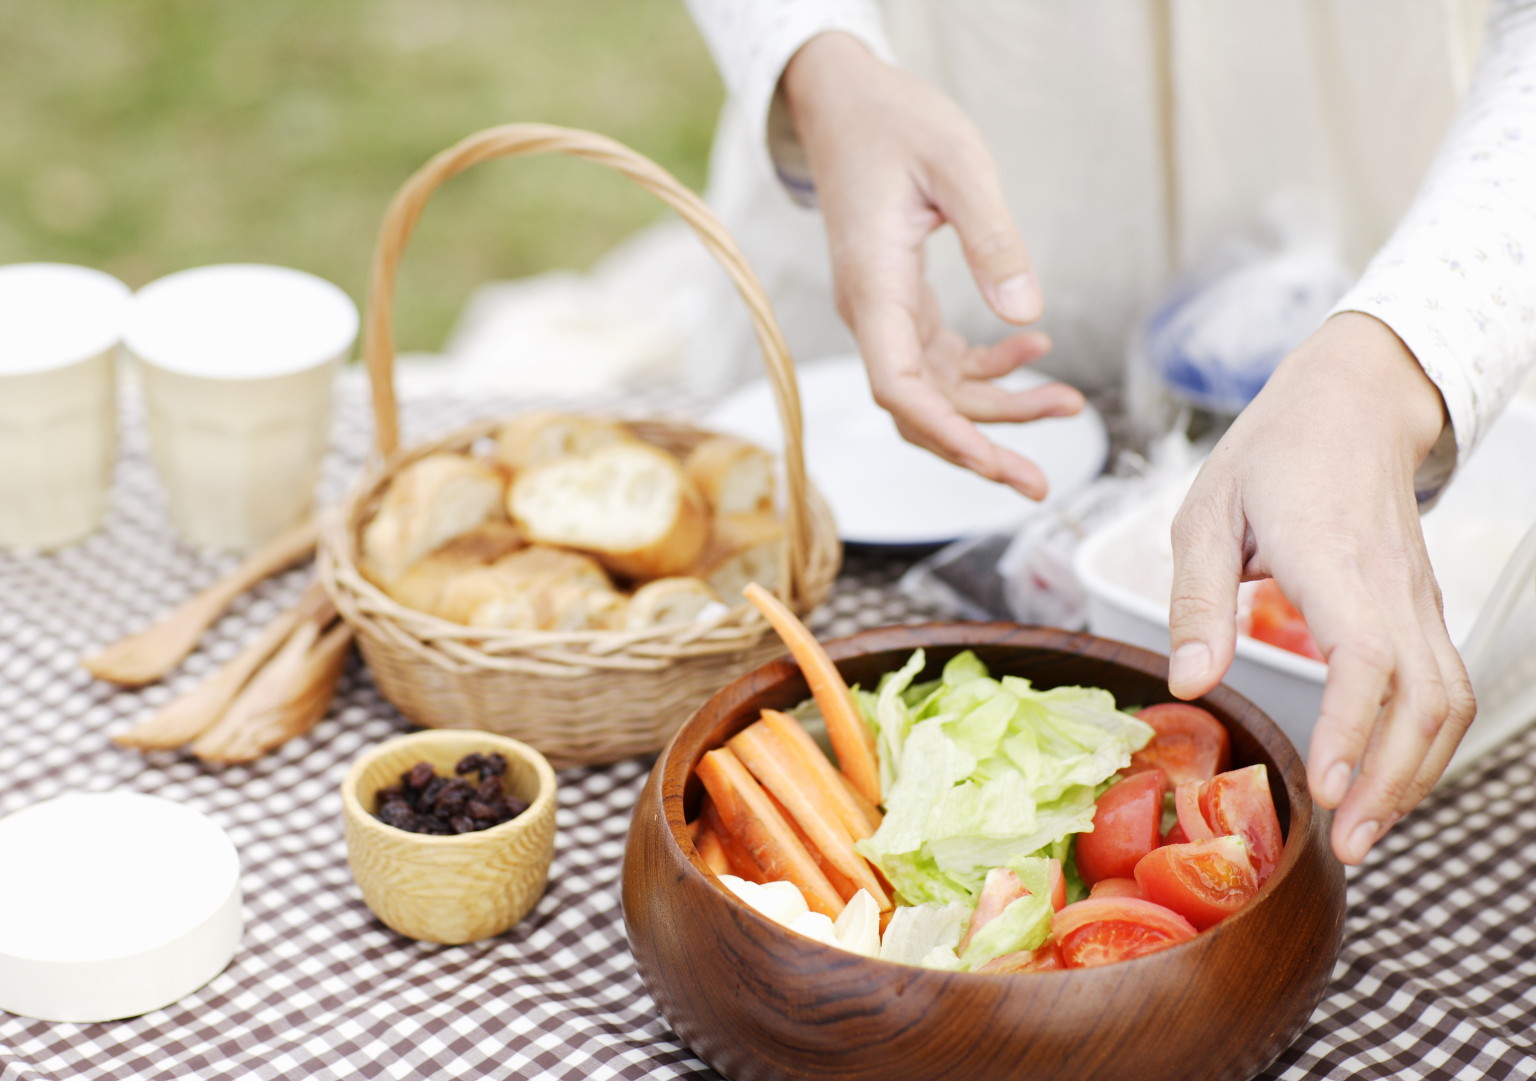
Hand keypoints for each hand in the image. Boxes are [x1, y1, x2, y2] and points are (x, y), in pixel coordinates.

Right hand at [782, 33, 1084, 499]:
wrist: (843, 101)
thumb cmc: (893, 122)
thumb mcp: (956, 164)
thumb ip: (991, 238)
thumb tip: (1027, 315)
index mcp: (873, 289)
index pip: (897, 387)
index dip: (945, 434)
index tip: (995, 464)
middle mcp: (872, 314)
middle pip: (922, 408)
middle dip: (982, 447)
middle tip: (1042, 484)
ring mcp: (885, 314)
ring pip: (939, 390)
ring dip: (1000, 406)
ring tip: (1069, 404)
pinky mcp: (902, 304)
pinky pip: (944, 358)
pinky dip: (991, 364)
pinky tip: (1035, 351)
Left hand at [1166, 312, 1475, 864]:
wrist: (1354, 402)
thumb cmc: (1273, 454)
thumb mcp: (1206, 513)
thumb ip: (1196, 601)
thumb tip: (1189, 685)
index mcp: (1330, 557)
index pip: (1364, 656)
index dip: (1351, 729)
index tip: (1327, 787)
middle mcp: (1389, 586)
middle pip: (1421, 699)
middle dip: (1390, 781)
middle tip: (1348, 845)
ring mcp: (1417, 598)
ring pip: (1447, 701)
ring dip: (1414, 773)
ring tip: (1366, 830)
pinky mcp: (1422, 608)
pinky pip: (1443, 686)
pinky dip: (1424, 743)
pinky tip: (1384, 779)